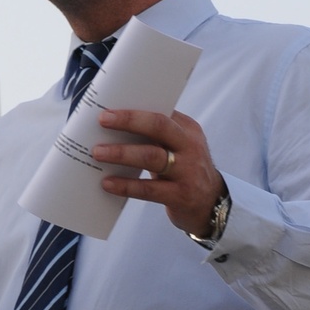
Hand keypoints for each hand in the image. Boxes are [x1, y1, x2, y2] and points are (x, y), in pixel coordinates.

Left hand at [92, 108, 226, 237]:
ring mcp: (187, 171)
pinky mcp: (180, 195)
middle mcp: (190, 146)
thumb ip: (157, 137)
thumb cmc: (184, 171)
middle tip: (103, 120)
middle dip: (129, 121)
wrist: (211, 205)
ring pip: (151, 157)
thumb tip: (115, 128)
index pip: (161, 111)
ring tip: (98, 152)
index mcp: (187, 129)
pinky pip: (148, 189)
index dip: (134, 107)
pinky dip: (125, 185)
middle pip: (159, 126)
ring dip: (121, 153)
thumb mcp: (178, 149)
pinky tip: (107, 183)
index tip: (110, 105)